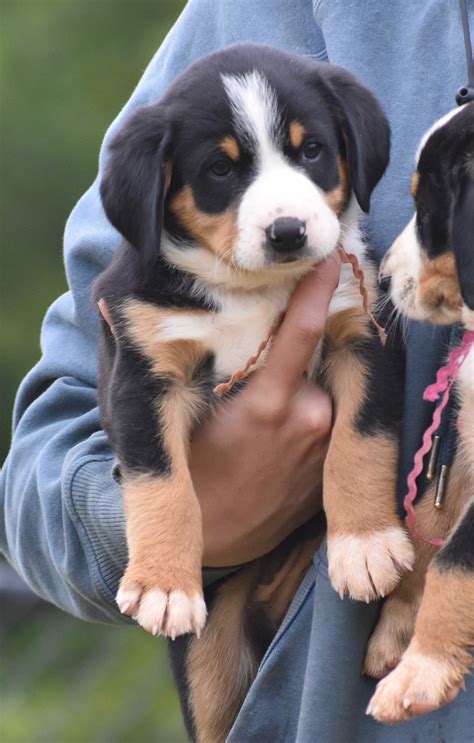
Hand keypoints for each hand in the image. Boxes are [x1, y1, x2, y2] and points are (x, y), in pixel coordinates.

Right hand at [98, 257, 339, 567]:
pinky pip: (330, 417)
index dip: (317, 291)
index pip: (301, 332)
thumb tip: (129, 306)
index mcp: (267, 404)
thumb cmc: (193, 471)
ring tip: (271, 402)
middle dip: (308, 337)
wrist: (218, 541)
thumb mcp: (184, 413)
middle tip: (288, 332)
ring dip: (307, 378)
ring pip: (323, 386)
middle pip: (316, 355)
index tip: (329, 258)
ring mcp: (326, 443)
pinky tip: (285, 426)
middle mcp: (309, 418)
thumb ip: (187, 363)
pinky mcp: (333, 463)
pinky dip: (314, 407)